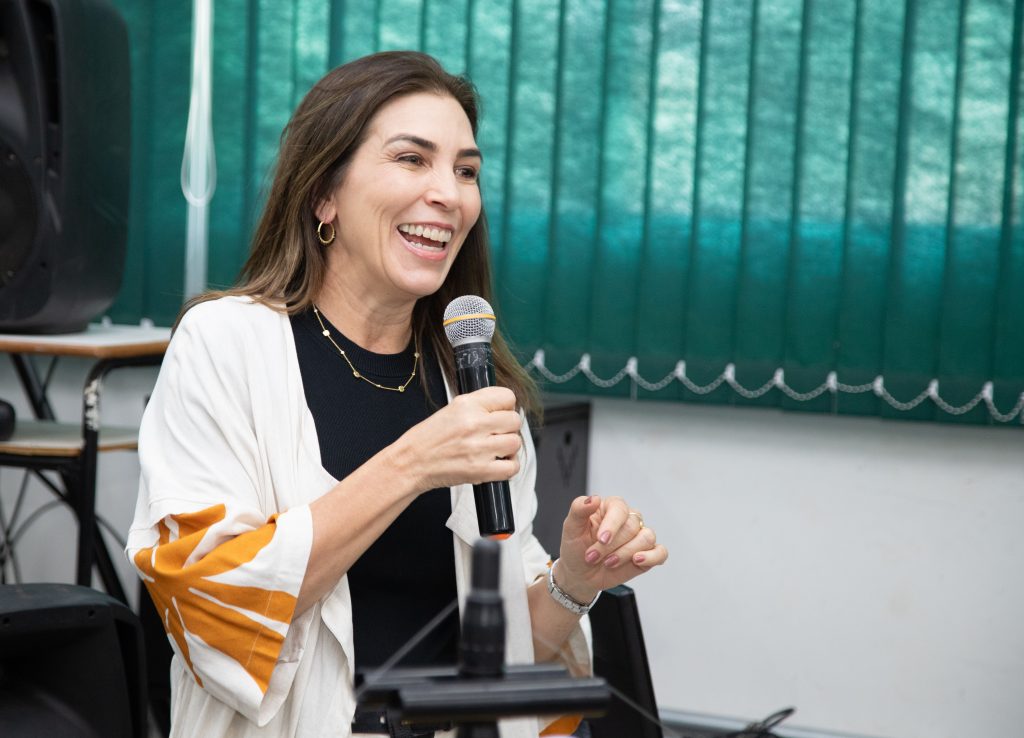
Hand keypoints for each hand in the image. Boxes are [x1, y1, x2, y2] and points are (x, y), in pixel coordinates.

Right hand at [395, 386, 521, 491]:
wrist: (411, 463)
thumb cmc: (428, 438)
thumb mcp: (451, 409)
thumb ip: (479, 405)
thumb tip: (505, 408)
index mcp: (467, 405)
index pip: (507, 397)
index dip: (505, 406)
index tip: (499, 414)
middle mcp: (474, 424)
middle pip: (514, 420)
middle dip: (507, 428)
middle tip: (495, 434)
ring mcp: (479, 448)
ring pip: (515, 442)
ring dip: (508, 448)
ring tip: (494, 449)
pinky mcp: (480, 471)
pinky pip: (512, 467)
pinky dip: (509, 467)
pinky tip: (497, 463)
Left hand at [554, 495, 667, 601]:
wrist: (580, 574)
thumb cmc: (576, 548)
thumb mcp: (571, 528)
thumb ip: (579, 509)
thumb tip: (593, 498)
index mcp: (610, 507)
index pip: (619, 509)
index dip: (612, 525)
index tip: (601, 539)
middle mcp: (628, 519)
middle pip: (631, 527)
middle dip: (611, 546)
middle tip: (592, 557)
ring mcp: (639, 536)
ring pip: (646, 538)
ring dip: (626, 553)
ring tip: (608, 563)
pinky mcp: (647, 554)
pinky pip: (660, 552)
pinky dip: (652, 557)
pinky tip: (637, 561)